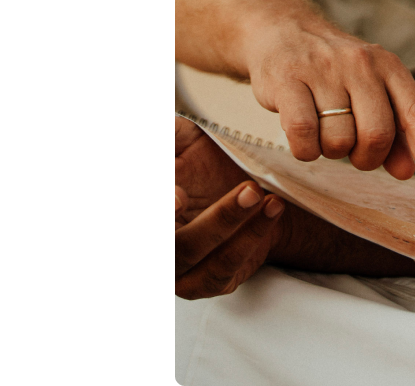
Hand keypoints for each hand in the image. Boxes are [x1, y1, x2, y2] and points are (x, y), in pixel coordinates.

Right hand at [176, 117, 285, 298]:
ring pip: (192, 253)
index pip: (143, 216)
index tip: (181, 196)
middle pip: (171, 241)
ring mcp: (175, 269)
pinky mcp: (205, 284)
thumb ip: (172, 135)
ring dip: (228, 221)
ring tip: (258, 192)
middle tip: (245, 190)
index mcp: (159, 208)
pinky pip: (223, 268)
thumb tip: (171, 130)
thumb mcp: (184, 139)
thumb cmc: (204, 160)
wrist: (245, 186)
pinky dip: (250, 237)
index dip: (167, 209)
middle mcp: (162, 242)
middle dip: (208, 217)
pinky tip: (271, 209)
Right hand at [242, 16, 414, 197]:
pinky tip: (302, 134)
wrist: (281, 29)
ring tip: (322, 128)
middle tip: (351, 149)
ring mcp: (323, 69)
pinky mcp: (287, 78)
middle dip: (366, 158)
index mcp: (389, 67)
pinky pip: (303, 135)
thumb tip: (405, 171)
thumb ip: (393, 131)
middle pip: (377, 135)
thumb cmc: (332, 72)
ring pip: (339, 141)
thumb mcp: (369, 91)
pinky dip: (304, 149)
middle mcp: (361, 63)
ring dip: (330, 150)